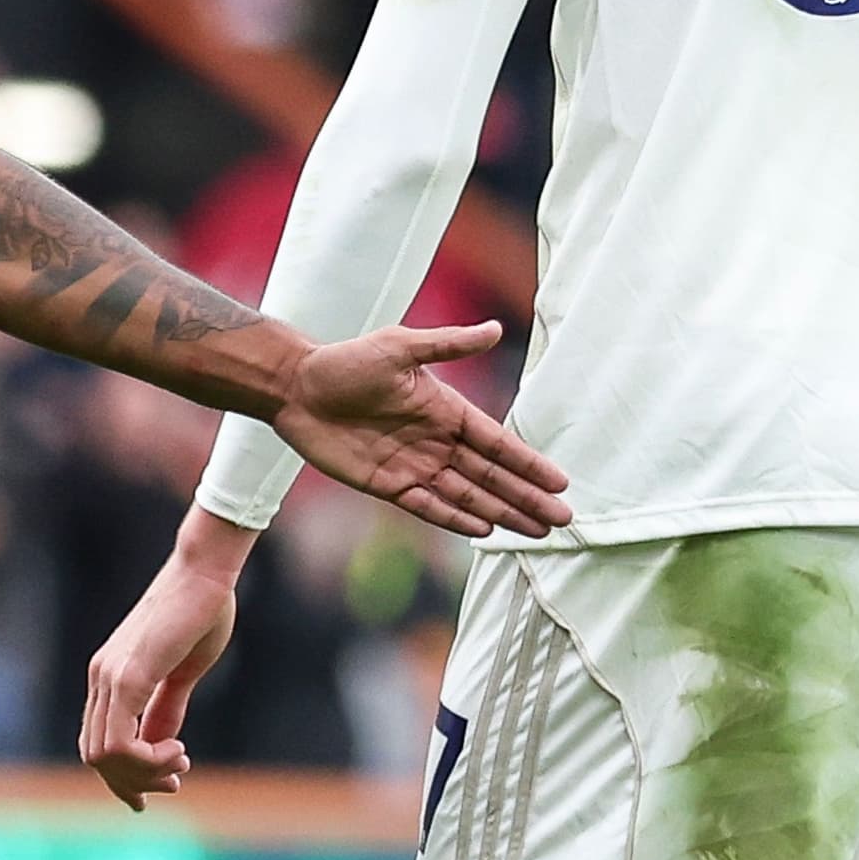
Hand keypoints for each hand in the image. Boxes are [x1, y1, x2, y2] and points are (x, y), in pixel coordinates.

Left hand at [79, 519, 244, 807]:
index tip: (167, 785)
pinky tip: (177, 751)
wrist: (205, 574)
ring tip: (181, 763)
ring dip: (145, 773)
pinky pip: (119, 740)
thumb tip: (159, 744)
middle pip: (96, 756)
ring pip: (104, 754)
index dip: (126, 776)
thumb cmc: (200, 614)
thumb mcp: (182, 672)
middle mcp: (101, 678)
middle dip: (135, 782)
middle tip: (176, 783)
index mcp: (109, 677)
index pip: (97, 742)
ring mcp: (110, 676)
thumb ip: (166, 707)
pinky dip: (146, 759)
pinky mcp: (129, 676)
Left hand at [267, 321, 568, 539]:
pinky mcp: (386, 483)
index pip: (498, 443)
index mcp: (446, 410)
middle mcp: (436, 441)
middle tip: (563, 521)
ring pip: (467, 495)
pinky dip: (454, 517)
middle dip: (527, 497)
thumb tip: (495, 328)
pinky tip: (484, 531)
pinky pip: (427, 505)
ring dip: (501, 512)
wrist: (295, 387)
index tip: (561, 483)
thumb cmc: (345, 362)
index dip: (528, 464)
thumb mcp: (399, 347)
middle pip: (491, 476)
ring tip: (535, 531)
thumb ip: (448, 344)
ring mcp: (413, 464)